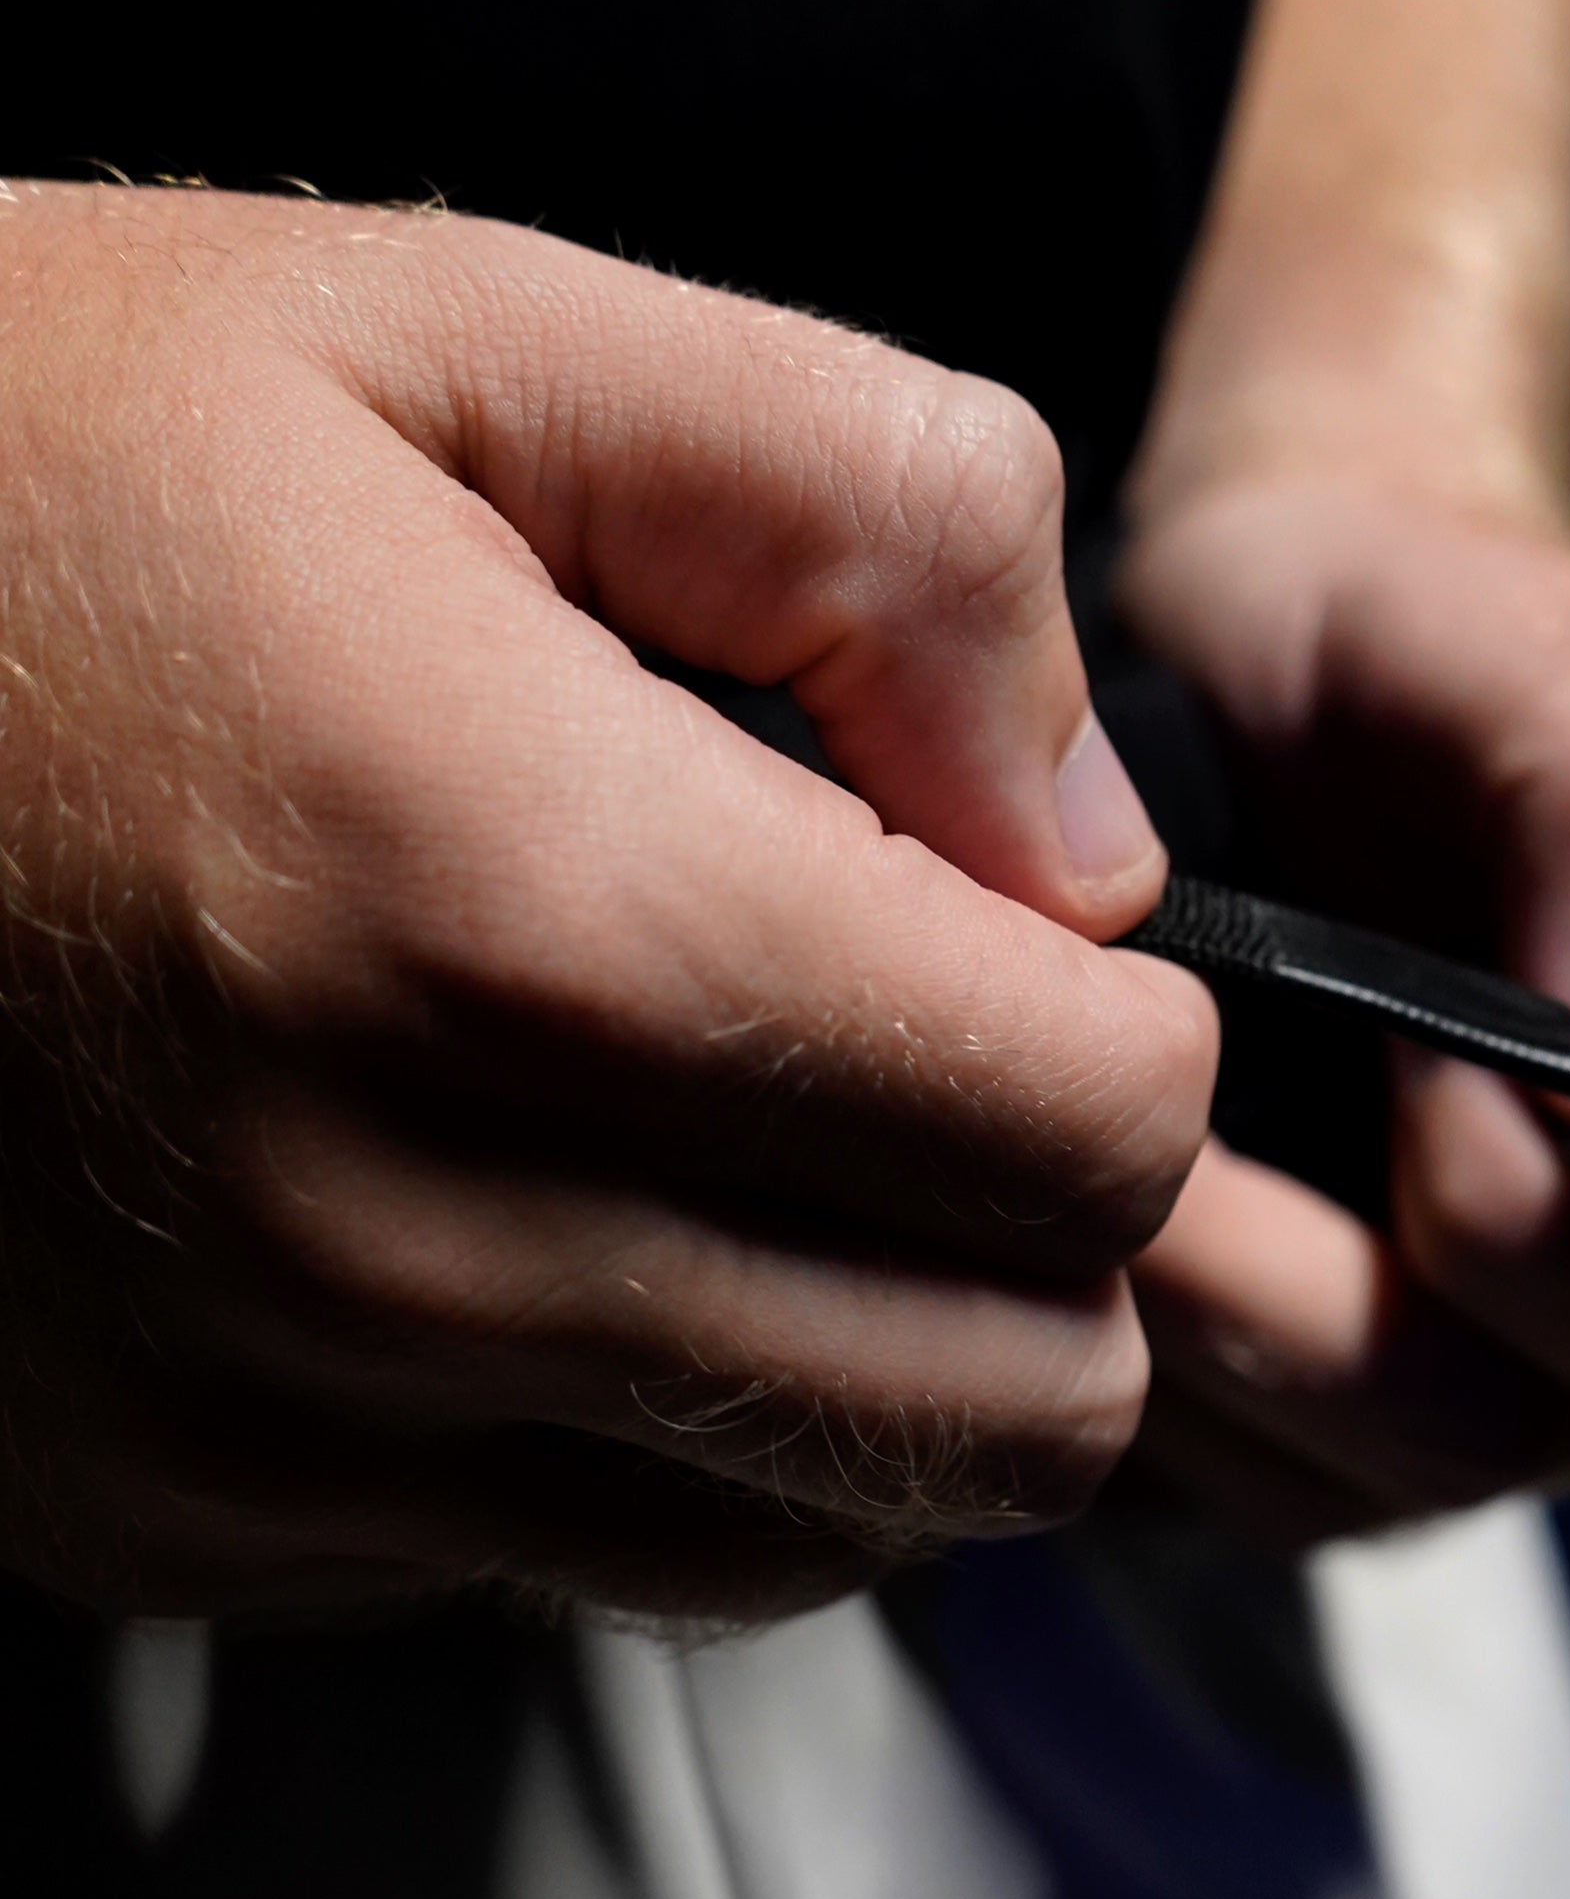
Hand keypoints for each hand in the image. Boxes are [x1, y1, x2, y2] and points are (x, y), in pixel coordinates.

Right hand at [0, 184, 1211, 1619]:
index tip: (999, 915)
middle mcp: (420, 1240)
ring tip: (735, 1139)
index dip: (1129, 1021)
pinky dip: (623, 1438)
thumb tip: (1095, 828)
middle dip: (1043, 1231)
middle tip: (917, 1049)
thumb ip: (879, 515)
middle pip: (1018, 1409)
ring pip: (819, 1542)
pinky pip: (557, 1570)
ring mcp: (276, 1428)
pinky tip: (513, 1216)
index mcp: (539, 917)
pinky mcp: (166, 1521)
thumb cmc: (7, 462)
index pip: (1102, 1145)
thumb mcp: (465, 329)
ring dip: (864, 1364)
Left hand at [1110, 474, 1569, 1542]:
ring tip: (1081, 1163)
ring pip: (1354, 1478)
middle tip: (1148, 1138)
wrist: (1253, 650)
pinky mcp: (1330, 1391)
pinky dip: (1134, 1371)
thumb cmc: (1412, 623)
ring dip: (1192, 1345)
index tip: (1396, 1050)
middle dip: (1310, 1298)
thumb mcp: (1529, 648)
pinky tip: (1060, 1230)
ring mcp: (1496, 1351)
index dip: (1552, 1231)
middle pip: (1518, 1424)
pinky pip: (1235, 1475)